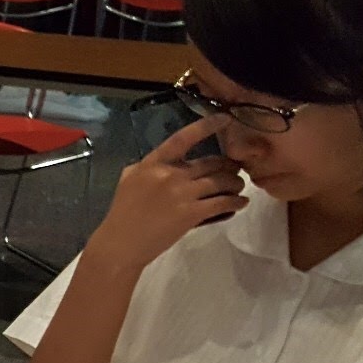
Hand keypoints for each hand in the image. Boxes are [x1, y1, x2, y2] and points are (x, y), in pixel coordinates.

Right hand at [90, 116, 241, 271]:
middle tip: (235, 170)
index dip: (207, 126)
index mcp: (153, 164)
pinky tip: (240, 203)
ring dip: (236, 184)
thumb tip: (168, 160)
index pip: (183, 138)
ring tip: (238, 188)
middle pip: (212, 162)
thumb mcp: (129, 180)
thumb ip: (150, 166)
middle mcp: (170, 174)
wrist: (121, 244)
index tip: (224, 118)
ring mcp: (182, 194)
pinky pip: (224, 202)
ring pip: (222, 181)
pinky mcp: (192, 214)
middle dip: (228, 166)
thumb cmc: (123, 213)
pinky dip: (236, 202)